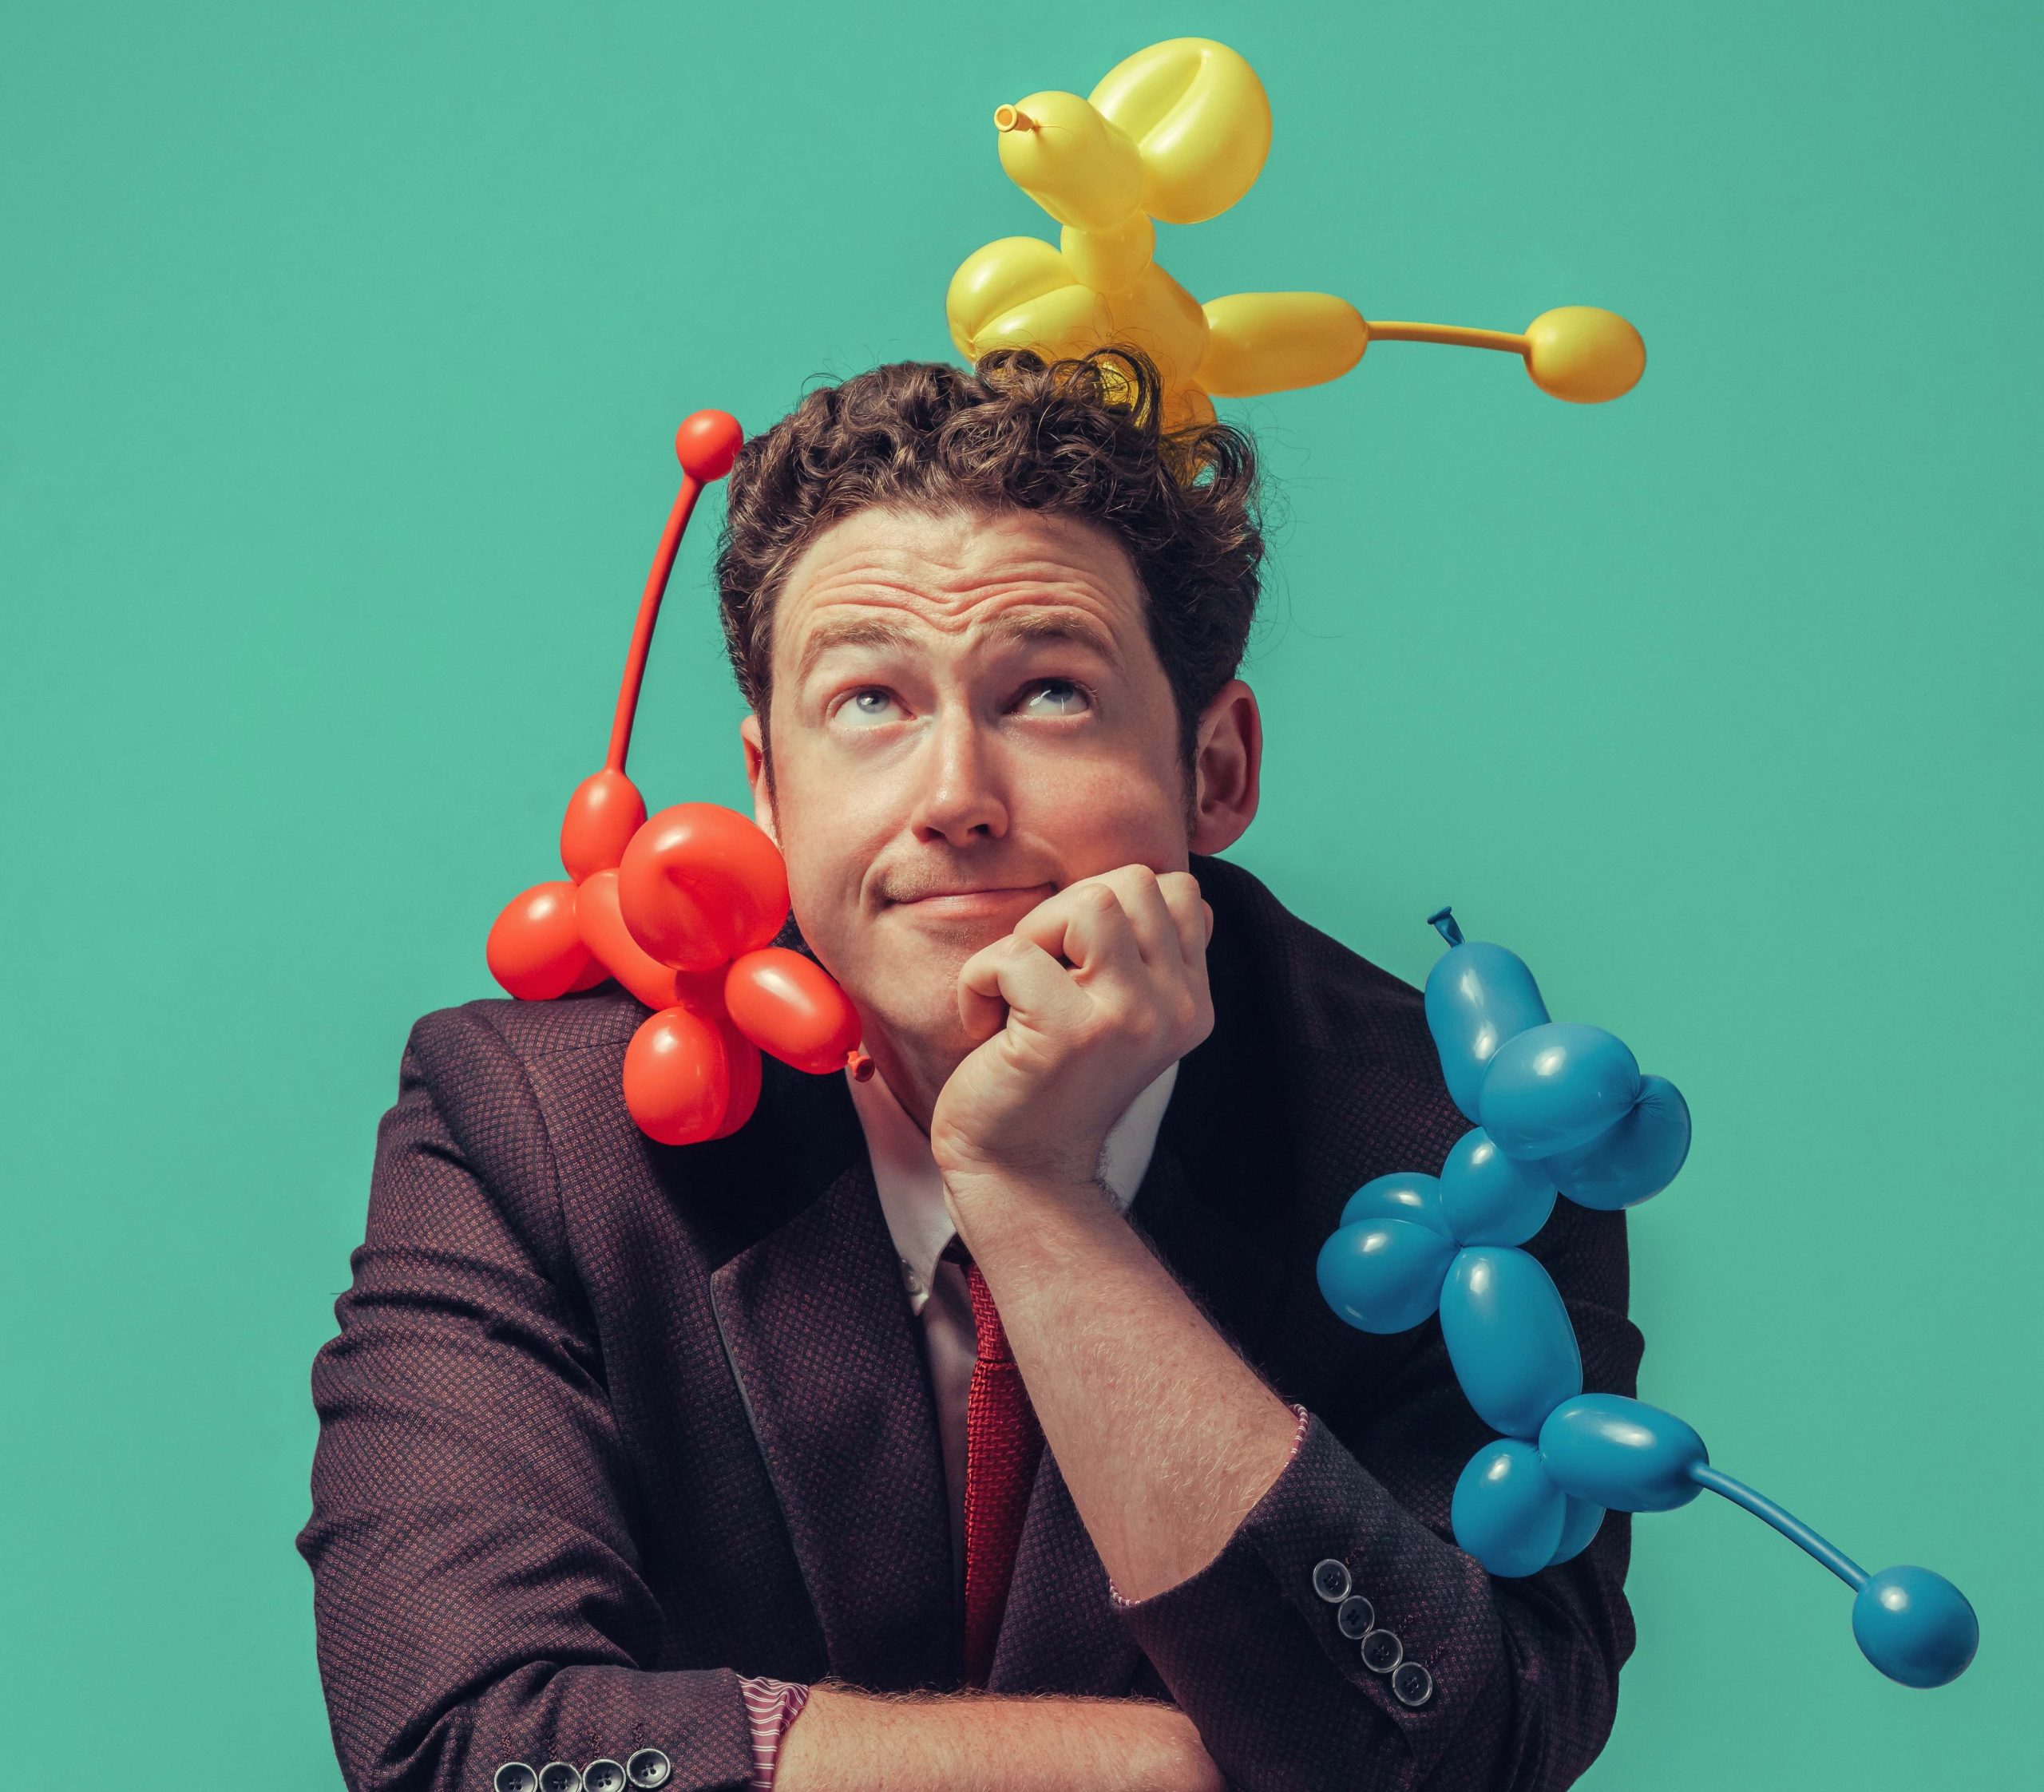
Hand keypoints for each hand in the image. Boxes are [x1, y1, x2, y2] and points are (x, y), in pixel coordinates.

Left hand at [929, 865, 1213, 1195]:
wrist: (1019, 1172)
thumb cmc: (1047, 1080)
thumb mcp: (1113, 1012)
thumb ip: (1135, 954)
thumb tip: (1135, 884)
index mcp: (1191, 999)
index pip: (1177, 889)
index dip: (1109, 904)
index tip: (1073, 962)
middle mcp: (1176, 1007)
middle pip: (1132, 882)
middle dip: (1066, 911)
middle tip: (1037, 972)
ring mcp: (1129, 1020)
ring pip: (1088, 903)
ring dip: (1029, 935)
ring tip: (1016, 989)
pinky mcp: (1069, 1034)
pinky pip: (1014, 954)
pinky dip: (979, 980)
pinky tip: (985, 1024)